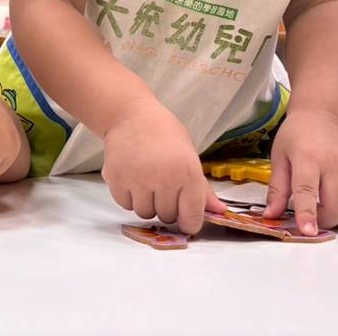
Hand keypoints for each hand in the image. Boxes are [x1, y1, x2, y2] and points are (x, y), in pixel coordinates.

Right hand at [101, 99, 225, 234]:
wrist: (130, 114)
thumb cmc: (164, 133)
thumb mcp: (189, 155)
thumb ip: (203, 188)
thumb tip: (220, 212)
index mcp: (188, 173)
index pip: (192, 218)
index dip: (189, 222)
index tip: (185, 219)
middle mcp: (164, 179)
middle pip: (167, 216)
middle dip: (167, 206)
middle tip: (163, 184)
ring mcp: (138, 180)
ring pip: (145, 213)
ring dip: (147, 203)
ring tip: (146, 180)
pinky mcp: (116, 180)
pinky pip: (126, 205)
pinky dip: (129, 197)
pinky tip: (132, 177)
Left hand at [264, 109, 337, 234]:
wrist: (321, 117)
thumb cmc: (296, 137)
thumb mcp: (279, 159)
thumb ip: (276, 190)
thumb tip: (270, 216)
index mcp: (308, 157)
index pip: (307, 191)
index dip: (307, 214)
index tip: (308, 232)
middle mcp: (334, 162)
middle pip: (336, 206)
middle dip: (324, 221)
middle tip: (312, 218)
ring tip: (323, 208)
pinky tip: (336, 198)